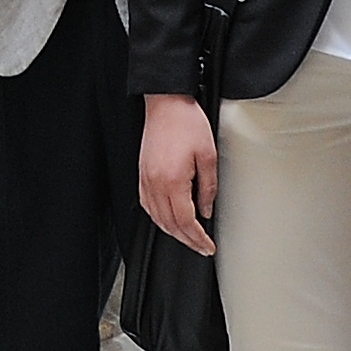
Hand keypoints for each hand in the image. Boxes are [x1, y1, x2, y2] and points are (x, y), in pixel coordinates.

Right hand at [135, 92, 219, 252]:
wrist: (166, 103)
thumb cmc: (186, 122)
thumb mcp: (209, 155)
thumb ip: (208, 187)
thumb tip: (207, 210)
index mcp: (173, 180)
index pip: (186, 221)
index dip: (197, 238)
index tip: (207, 246)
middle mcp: (155, 183)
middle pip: (169, 224)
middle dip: (186, 240)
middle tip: (200, 247)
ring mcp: (145, 179)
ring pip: (156, 217)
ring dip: (172, 231)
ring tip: (187, 237)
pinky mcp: (142, 173)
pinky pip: (146, 204)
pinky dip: (157, 217)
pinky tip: (167, 218)